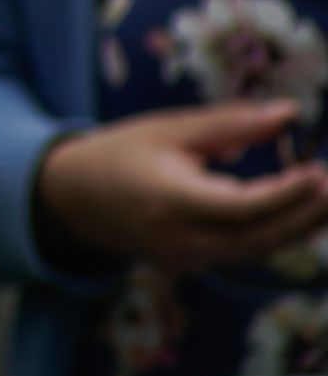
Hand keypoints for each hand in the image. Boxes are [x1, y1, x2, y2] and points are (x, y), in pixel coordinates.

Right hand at [36, 100, 327, 272]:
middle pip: (256, 236)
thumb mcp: (168, 129)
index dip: (284, 195)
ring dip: (298, 228)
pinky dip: (275, 235)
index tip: (319, 172)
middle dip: (305, 215)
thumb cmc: (119, 154)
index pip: (239, 207)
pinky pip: (241, 253)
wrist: (72, 200)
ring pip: (254, 250)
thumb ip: (229, 123)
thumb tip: (290, 113)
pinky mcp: (189, 263)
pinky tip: (302, 214)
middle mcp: (177, 237)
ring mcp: (183, 257)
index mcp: (168, 199)